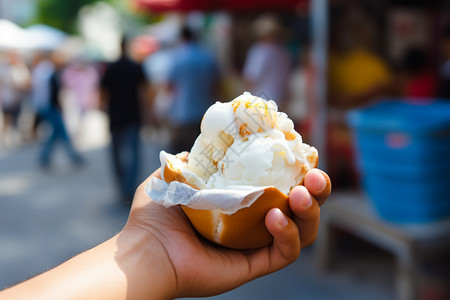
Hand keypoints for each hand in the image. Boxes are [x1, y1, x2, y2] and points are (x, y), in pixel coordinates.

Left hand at [120, 168, 330, 297]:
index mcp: (242, 201)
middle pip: (301, 208)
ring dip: (310, 212)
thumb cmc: (156, 214)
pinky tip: (275, 216)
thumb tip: (206, 146)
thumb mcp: (176, 175)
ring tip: (301, 195)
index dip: (297, 170)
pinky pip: (285, 253)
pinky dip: (288, 234)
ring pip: (303, 231)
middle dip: (317, 191)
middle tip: (316, 176)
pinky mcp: (254, 264)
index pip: (281, 185)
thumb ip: (194, 160)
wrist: (146, 248)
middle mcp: (254, 222)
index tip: (303, 153)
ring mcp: (256, 244)